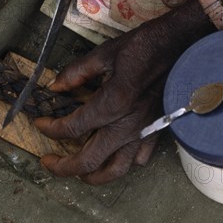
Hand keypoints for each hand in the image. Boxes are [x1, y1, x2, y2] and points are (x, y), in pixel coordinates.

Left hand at [34, 18, 180, 183]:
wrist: (182, 46)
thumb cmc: (144, 47)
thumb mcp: (105, 53)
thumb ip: (76, 73)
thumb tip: (55, 86)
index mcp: (112, 104)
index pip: (72, 128)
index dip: (51, 129)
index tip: (41, 123)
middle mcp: (127, 125)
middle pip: (89, 160)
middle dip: (63, 167)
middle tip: (48, 162)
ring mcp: (144, 132)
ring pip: (116, 169)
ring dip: (93, 176)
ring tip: (79, 174)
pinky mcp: (157, 132)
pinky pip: (138, 158)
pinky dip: (122, 163)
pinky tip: (112, 156)